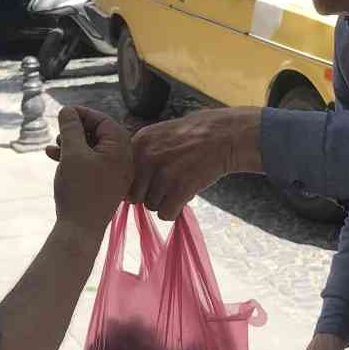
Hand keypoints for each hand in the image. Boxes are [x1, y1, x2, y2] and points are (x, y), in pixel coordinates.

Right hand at [47, 106, 131, 237]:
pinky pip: (92, 164)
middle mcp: (124, 160)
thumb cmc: (78, 190)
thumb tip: (68, 111)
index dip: (81, 114)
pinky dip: (75, 159)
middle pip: (99, 134)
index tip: (62, 114)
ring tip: (53, 147)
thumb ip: (71, 128)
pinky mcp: (106, 184)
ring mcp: (116, 173)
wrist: (80, 230)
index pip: (103, 120)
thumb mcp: (72, 153)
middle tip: (58, 133)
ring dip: (72, 144)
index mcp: (121, 149)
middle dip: (75, 131)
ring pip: (93, 149)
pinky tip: (54, 158)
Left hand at [131, 108, 264, 220]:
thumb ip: (140, 155)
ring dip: (164, 202)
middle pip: (134, 196)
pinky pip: (166, 214)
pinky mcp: (179, 188)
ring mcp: (163, 173)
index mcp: (139, 143)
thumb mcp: (158, 135)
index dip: (136, 184)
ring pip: (150, 206)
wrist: (224, 136)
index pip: (124, 177)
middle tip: (167, 186)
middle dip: (149, 195)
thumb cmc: (193, 137)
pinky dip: (175, 210)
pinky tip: (185, 195)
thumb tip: (127, 190)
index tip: (150, 181)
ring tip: (180, 186)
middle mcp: (146, 157)